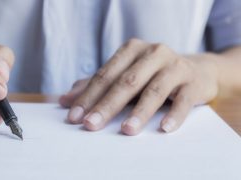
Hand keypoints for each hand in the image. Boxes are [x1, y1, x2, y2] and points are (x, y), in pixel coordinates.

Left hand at [59, 39, 218, 134]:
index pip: (105, 75)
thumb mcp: (123, 76)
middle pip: (126, 82)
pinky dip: (174, 115)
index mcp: (131, 49)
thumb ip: (95, 86)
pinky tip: (164, 129)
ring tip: (127, 131)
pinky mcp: (193, 82)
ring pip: (154, 90)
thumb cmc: (150, 75)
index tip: (74, 116)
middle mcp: (153, 53)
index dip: (88, 96)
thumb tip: (65, 101)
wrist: (195, 71)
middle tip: (91, 125)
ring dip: (139, 112)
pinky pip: (183, 100)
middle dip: (107, 105)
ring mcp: (175, 65)